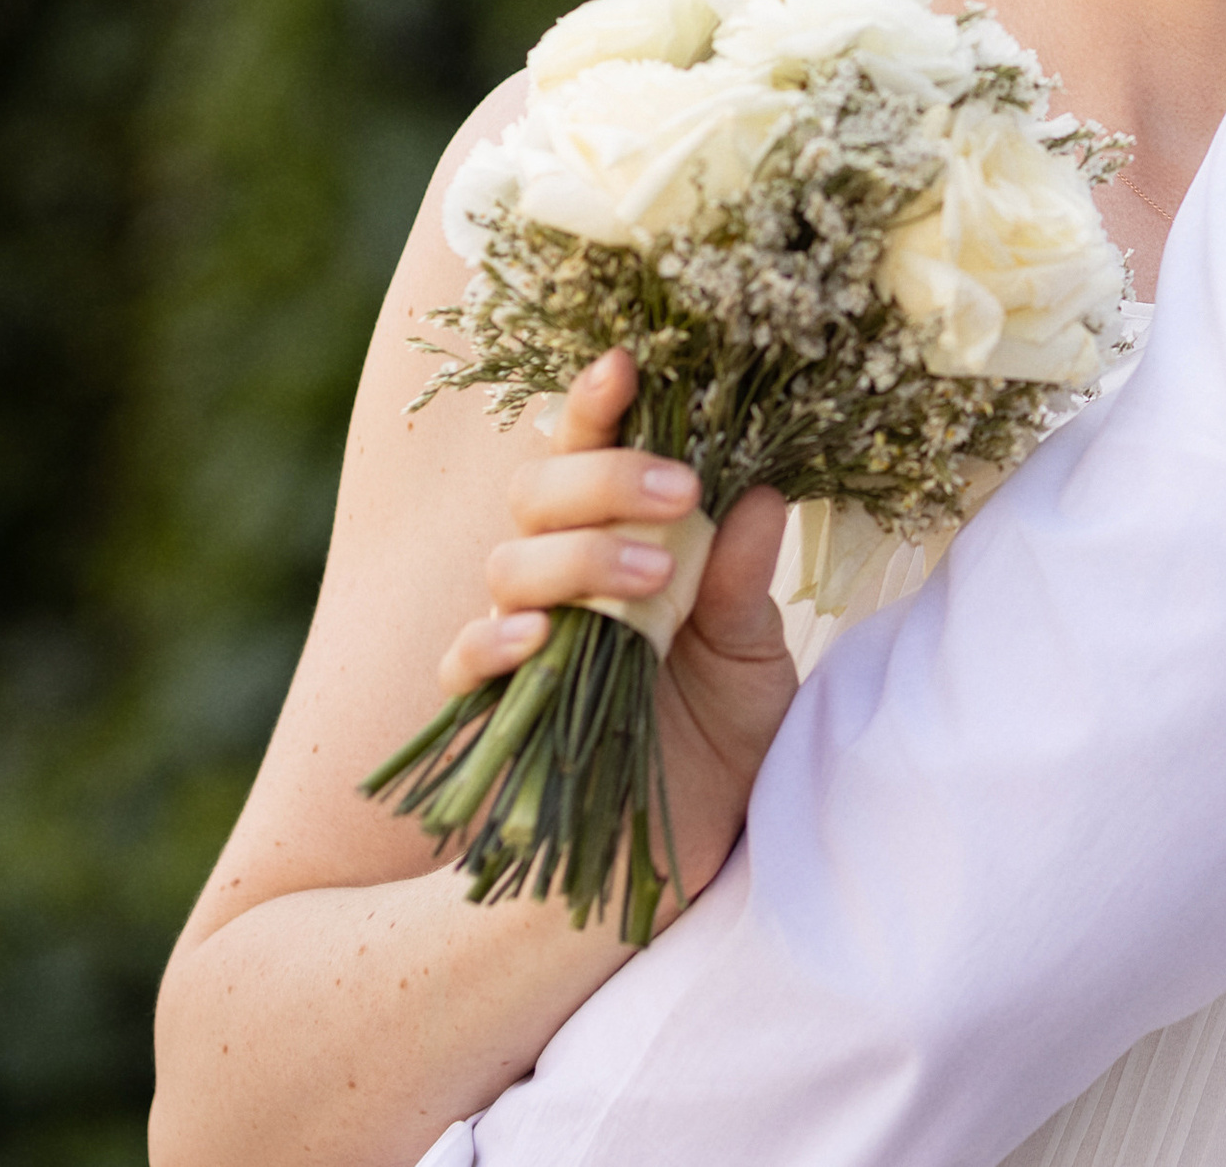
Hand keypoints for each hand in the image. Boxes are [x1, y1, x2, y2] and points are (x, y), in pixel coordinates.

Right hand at [439, 349, 797, 919]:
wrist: (674, 863)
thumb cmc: (718, 747)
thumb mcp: (753, 667)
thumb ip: (743, 587)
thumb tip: (759, 494)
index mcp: (629, 544)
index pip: (596, 453)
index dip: (598, 403)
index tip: (628, 361)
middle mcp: (567, 579)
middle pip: (540, 491)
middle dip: (601, 478)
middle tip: (677, 490)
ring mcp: (525, 641)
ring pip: (509, 562)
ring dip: (578, 556)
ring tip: (653, 578)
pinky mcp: (494, 713)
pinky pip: (466, 660)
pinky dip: (494, 640)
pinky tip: (536, 639)